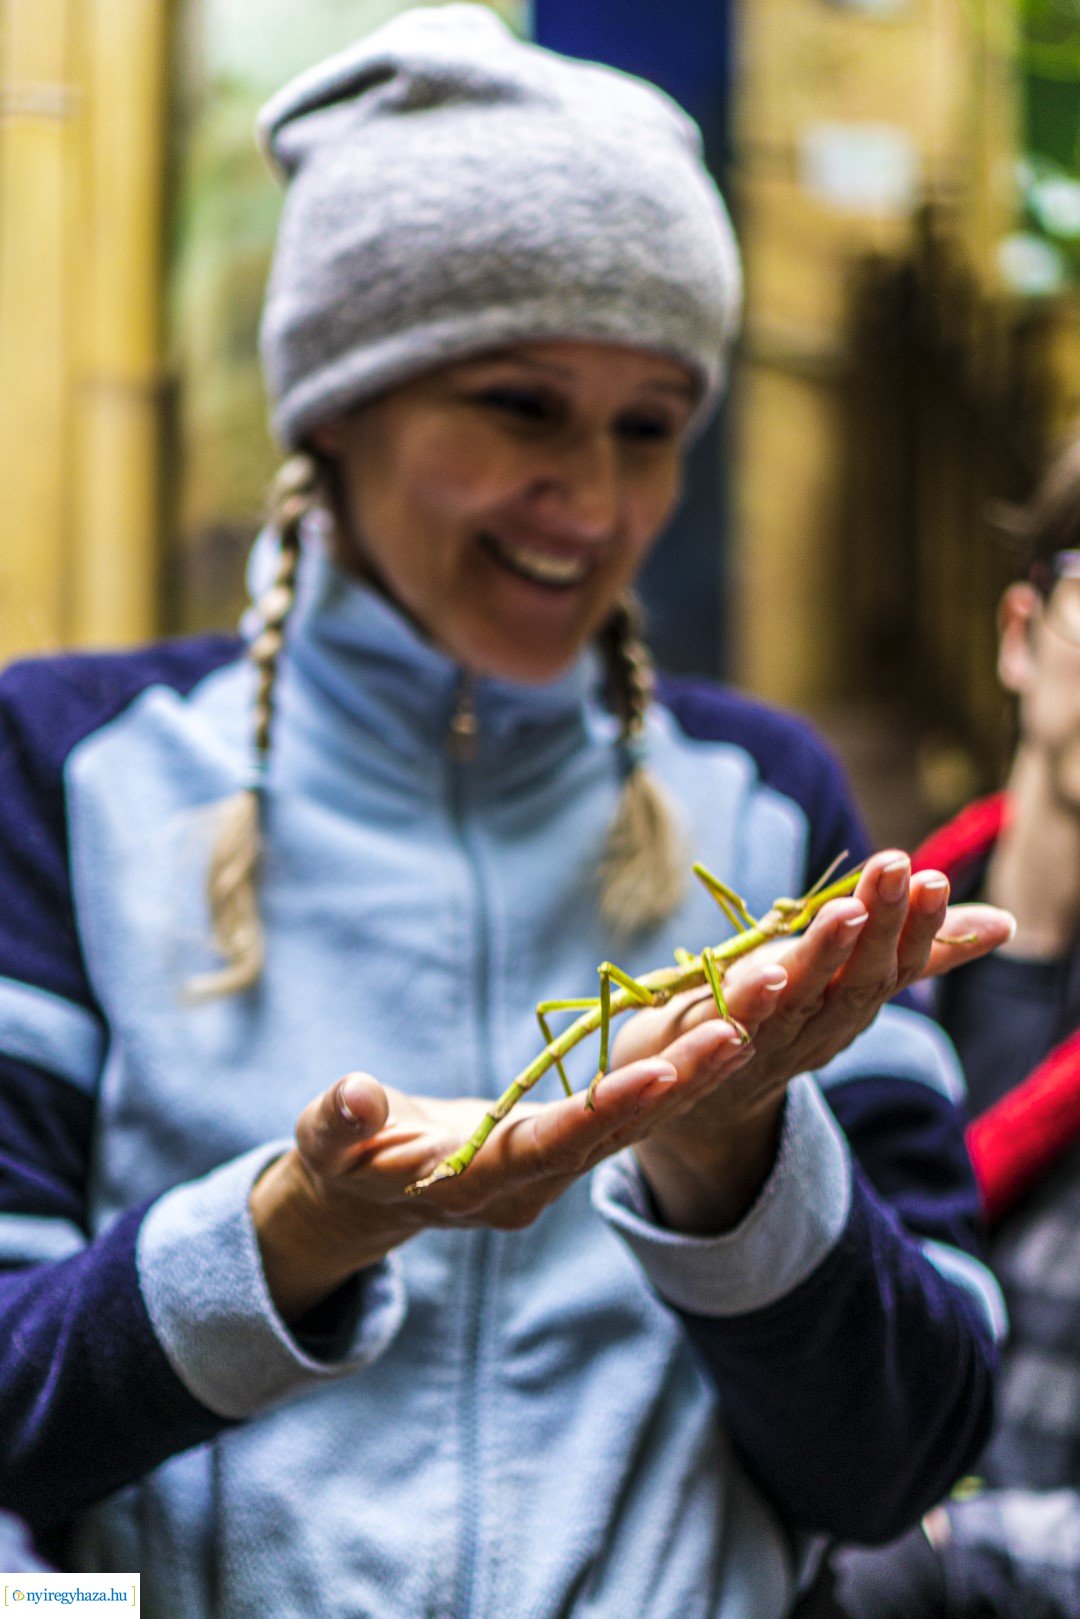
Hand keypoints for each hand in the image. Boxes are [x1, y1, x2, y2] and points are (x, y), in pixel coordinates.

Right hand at [251, 1033, 758, 1320]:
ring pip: (638, 1117)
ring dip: (697, 1067)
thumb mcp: (327, 1143)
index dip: (603, 1110)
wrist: (369, 1194)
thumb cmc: (342, 1159)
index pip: (550, 1146)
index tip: (656, 1069)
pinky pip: (632, 1103)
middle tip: (747, 1026)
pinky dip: (678, 1065)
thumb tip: (357, 1094)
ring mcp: (556, 1168)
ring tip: (758, 1011)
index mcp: (477, 1184)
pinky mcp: (568, 1143)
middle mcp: (533, 1184)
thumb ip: (340, 1121)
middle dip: (682, 1081)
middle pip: (618, 1132)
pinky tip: (728, 1018)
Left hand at [619, 851, 1013, 1233]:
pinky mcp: (707, 1049)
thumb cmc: (786, 1015)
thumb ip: (918, 953)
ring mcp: (765, 1042)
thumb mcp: (851, 979)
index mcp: (852, 1004)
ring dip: (824, 956)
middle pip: (857, 980)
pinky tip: (761, 974)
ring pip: (800, 1001)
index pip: (896, 965)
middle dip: (882, 925)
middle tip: (896, 867)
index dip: (918, 927)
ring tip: (846, 911)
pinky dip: (749, 1006)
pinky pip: (731, 1030)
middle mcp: (818, 1028)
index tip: (934, 877)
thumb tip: (1004, 925)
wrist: (704, 1098)